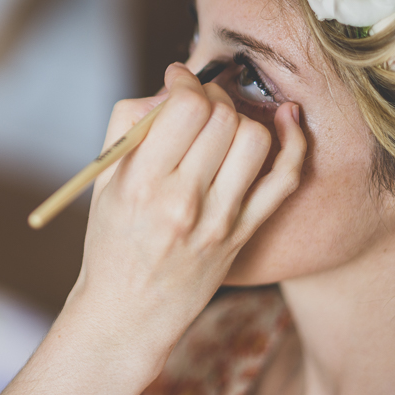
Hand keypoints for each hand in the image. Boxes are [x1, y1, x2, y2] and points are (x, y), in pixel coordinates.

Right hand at [66, 62, 305, 374]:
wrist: (128, 315)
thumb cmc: (110, 243)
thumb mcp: (101, 182)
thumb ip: (127, 125)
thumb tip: (167, 89)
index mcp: (143, 184)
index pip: (186, 109)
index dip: (186, 82)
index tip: (178, 80)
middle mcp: (184, 201)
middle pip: (222, 118)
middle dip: (211, 95)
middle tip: (197, 101)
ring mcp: (221, 220)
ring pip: (255, 139)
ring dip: (240, 119)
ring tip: (221, 124)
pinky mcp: (245, 235)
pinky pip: (284, 179)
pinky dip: (293, 142)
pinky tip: (285, 119)